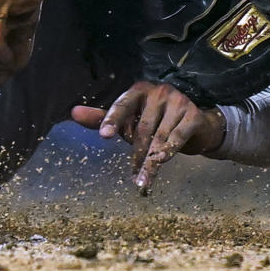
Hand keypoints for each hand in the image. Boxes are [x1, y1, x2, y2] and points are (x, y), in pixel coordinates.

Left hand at [71, 81, 224, 191]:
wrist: (196, 124)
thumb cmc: (155, 121)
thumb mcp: (128, 120)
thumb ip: (102, 117)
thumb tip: (73, 112)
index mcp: (139, 91)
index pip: (122, 105)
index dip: (112, 120)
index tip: (104, 136)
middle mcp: (159, 92)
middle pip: (142, 128)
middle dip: (136, 153)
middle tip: (130, 174)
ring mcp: (178, 102)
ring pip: (159, 137)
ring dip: (151, 161)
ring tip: (143, 179)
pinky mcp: (193, 115)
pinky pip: (177, 137)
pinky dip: (168, 152)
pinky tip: (161, 162)